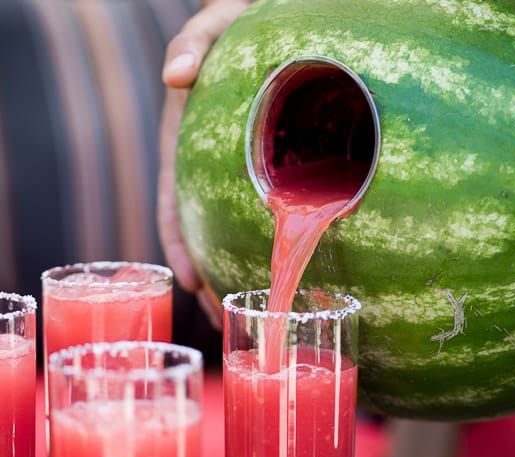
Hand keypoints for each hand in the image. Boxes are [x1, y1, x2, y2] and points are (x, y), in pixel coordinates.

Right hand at [158, 0, 251, 326]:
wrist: (276, 22)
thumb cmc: (247, 20)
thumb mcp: (219, 24)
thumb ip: (197, 41)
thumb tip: (174, 76)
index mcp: (188, 147)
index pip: (174, 206)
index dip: (179, 246)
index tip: (191, 283)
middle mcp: (210, 172)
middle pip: (206, 236)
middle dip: (214, 280)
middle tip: (230, 322)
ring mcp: (243, 179)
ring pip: (236, 238)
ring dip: (242, 277)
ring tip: (257, 318)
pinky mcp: (278, 176)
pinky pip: (268, 221)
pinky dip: (272, 251)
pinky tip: (293, 277)